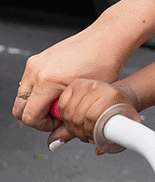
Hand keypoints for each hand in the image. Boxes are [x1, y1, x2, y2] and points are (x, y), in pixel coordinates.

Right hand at [13, 0, 154, 131]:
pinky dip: (39, 91)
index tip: (59, 123)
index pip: (29, 117)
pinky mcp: (38, 59)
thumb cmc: (104, 63)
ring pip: (23, 95)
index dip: (44, 126)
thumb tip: (55, 142)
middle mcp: (36, 71)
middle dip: (37, 117)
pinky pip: (29, 82)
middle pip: (20, 108)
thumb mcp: (88, 97)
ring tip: (62, 101)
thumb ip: (69, 120)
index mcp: (47, 81)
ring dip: (37, 103)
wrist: (107, 39)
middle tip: (58, 115)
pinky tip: (60, 90)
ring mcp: (35, 63)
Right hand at [50, 79, 138, 153]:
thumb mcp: (123, 126)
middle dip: (80, 131)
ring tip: (81, 129)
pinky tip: (72, 119)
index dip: (90, 131)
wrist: (120, 96)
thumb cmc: (122, 111)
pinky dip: (64, 115)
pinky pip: (62, 104)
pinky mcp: (75, 84)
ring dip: (71, 126)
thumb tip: (98, 151)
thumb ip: (110, 140)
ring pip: (68, 112)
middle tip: (87, 136)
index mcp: (112, 95)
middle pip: (78, 116)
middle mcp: (98, 87)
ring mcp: (86, 84)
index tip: (93, 137)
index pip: (92, 116)